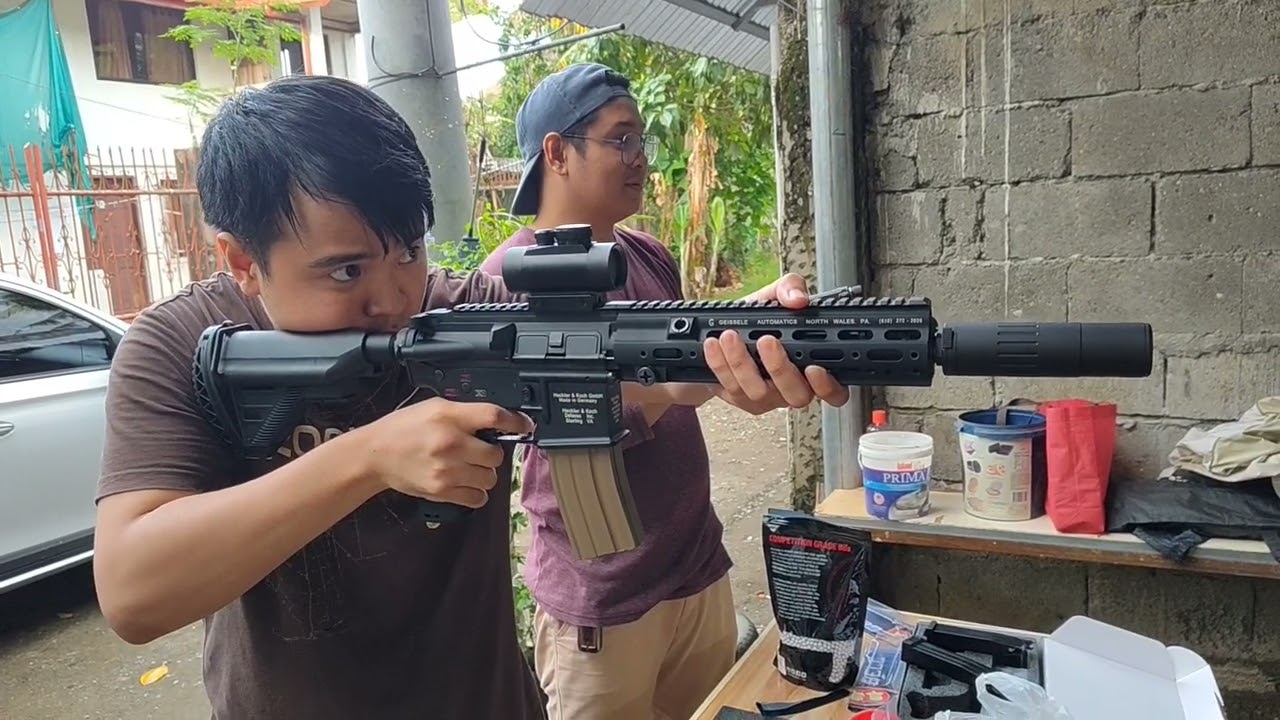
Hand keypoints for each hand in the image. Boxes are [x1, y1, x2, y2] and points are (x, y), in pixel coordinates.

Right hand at [362, 397, 534, 507]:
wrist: (376, 455)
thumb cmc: (404, 428)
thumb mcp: (434, 407)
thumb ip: (465, 413)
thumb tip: (497, 422)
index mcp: (449, 417)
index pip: (495, 417)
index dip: (516, 421)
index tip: (525, 426)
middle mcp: (451, 444)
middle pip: (497, 455)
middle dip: (492, 453)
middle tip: (478, 450)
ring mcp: (447, 470)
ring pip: (491, 478)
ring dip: (485, 474)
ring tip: (468, 467)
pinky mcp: (442, 491)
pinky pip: (478, 498)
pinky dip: (476, 492)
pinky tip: (464, 482)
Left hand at [703, 273, 849, 412]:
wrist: (718, 333)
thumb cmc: (755, 321)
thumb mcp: (773, 297)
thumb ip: (789, 289)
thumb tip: (798, 298)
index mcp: (810, 366)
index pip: (834, 390)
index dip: (828, 385)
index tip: (815, 367)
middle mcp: (791, 387)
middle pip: (797, 395)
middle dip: (781, 368)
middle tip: (767, 341)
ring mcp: (765, 396)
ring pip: (759, 392)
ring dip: (743, 363)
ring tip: (730, 336)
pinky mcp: (737, 398)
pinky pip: (730, 387)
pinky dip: (720, 364)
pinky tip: (714, 345)